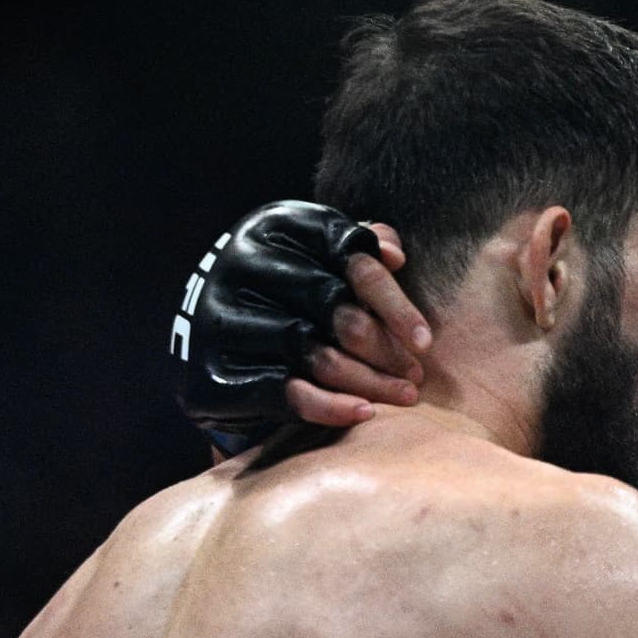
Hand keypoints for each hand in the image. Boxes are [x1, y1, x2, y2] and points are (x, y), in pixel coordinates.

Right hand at [168, 201, 429, 452]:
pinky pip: (281, 392)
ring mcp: (221, 316)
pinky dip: (329, 405)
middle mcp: (243, 263)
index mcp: (276, 225)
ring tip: (403, 396)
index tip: (425, 341)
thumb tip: (393, 253)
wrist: (213, 335)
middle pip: (333, 307)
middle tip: (416, 376)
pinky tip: (364, 413)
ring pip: (313, 352)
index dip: (393, 302)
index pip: (350, 260)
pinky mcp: (212, 369)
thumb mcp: (322, 256)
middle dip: (384, 347)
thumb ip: (360, 246)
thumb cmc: (291, 291)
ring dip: (368, 381)